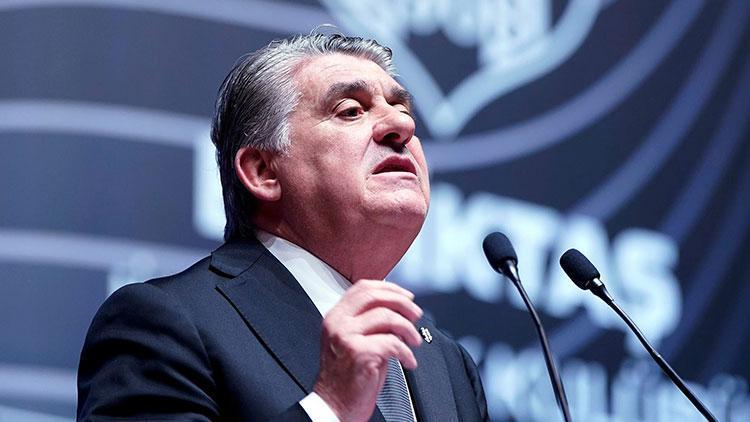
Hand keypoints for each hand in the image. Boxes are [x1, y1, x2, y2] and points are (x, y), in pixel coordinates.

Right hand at [313, 279, 422, 420]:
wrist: (333, 406)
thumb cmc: (346, 377)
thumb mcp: (354, 340)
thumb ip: (371, 322)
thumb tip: (399, 310)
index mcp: (336, 316)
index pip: (363, 288)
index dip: (389, 288)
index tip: (406, 297)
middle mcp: (338, 323)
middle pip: (375, 296)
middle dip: (402, 303)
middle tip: (416, 315)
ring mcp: (346, 336)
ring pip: (387, 317)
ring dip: (408, 329)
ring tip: (414, 341)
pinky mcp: (358, 353)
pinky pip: (392, 343)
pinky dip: (406, 352)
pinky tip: (408, 361)